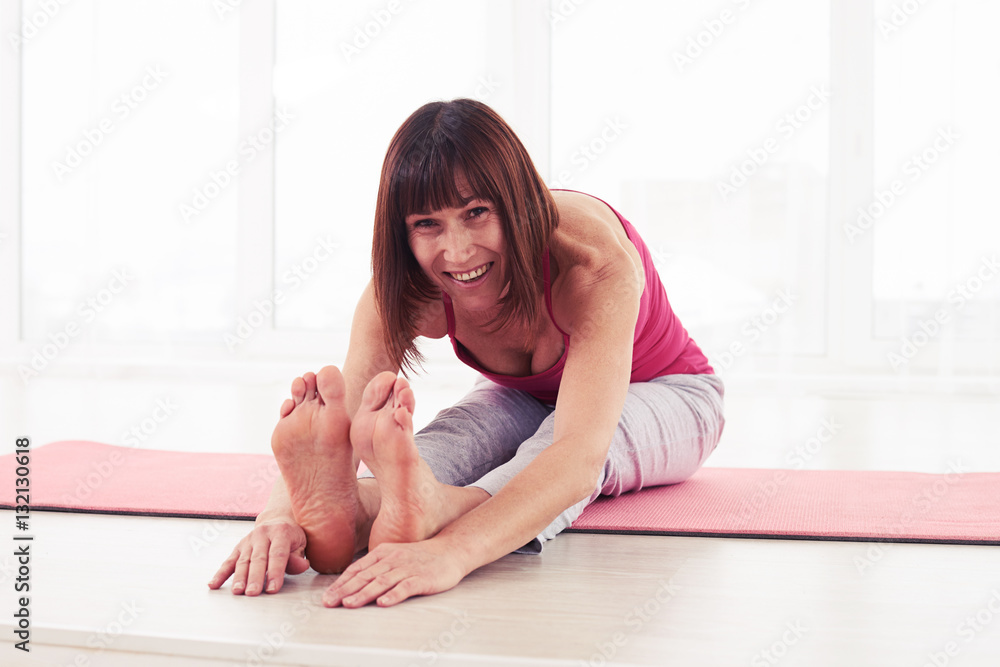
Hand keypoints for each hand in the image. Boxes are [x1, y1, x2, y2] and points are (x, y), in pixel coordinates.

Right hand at [207, 515, 309, 594]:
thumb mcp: (301, 543)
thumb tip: (302, 566)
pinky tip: (213, 584)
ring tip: (237, 591)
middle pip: (258, 558)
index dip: (275, 572)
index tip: (272, 589)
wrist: (277, 519)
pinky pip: (228, 562)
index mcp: (280, 532)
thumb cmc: (291, 537)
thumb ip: (298, 557)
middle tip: (253, 593)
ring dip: (239, 577)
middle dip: (255, 577)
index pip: (277, 554)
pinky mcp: (238, 547)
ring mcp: (248, 540)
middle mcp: (262, 534)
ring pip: (243, 561)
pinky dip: (220, 574)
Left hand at [322, 538, 467, 607]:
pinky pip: (406, 587)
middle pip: (365, 576)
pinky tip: (383, 603)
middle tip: (329, 602)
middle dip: (345, 590)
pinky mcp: (422, 578)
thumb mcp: (394, 556)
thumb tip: (352, 580)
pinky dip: (393, 595)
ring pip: (382, 582)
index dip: (341, 583)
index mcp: (383, 553)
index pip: (357, 569)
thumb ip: (376, 566)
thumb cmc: (420, 557)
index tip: (327, 596)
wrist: (450, 550)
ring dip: (364, 594)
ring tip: (349, 604)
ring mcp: (408, 568)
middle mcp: (393, 559)